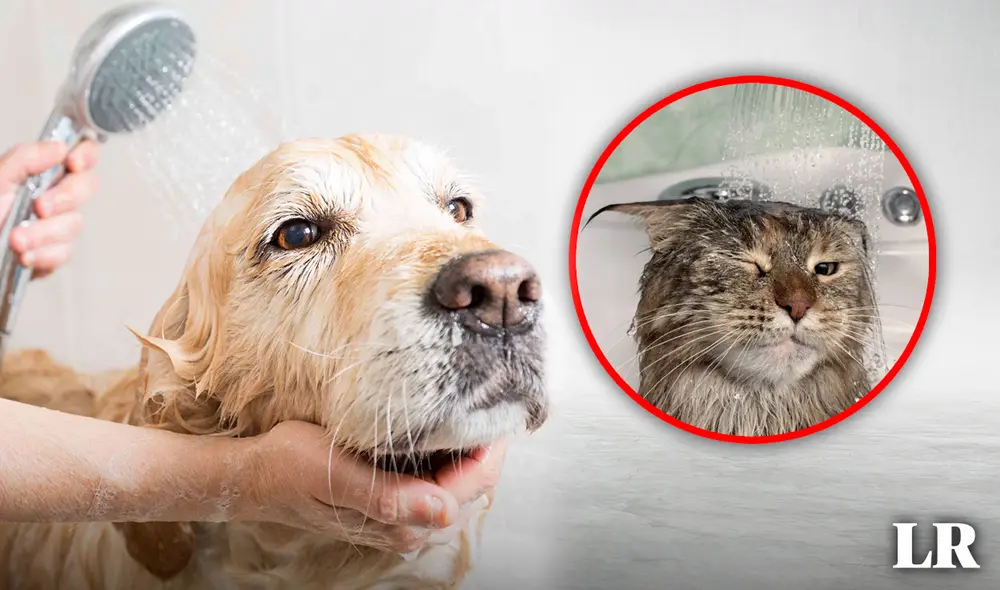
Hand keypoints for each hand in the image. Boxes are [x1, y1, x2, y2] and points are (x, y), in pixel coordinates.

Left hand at [0, 140, 100, 278]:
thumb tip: (59, 147)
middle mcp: (55, 195)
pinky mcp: (55, 252)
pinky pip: (65, 251)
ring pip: (75, 223)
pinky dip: (44, 254)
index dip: (87, 155)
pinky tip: (25, 254)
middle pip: (88, 186)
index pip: (81, 154)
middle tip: (40, 207)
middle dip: (67, 197)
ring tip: (16, 238)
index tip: (73, 164)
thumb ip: (25, 158)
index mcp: (43, 171)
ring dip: (44, 232)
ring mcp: (58, 223)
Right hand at [236, 420, 507, 553]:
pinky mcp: (395, 500)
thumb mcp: (337, 474)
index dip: (492, 446)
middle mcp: (409, 525)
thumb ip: (391, 497)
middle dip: (485, 443)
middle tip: (491, 395)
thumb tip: (444, 510)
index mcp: (402, 521)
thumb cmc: (291, 467)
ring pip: (458, 479)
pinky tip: (442, 424)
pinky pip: (438, 475)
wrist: (257, 475)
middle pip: (473, 484)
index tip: (501, 405)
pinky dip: (447, 450)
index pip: (473, 484)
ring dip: (468, 446)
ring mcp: (403, 514)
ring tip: (472, 403)